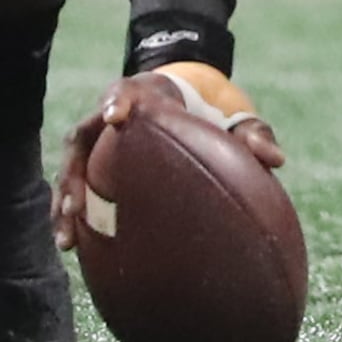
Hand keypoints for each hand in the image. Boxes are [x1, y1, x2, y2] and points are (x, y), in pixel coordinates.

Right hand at [54, 62, 282, 248]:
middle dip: (74, 173)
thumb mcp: (236, 114)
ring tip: (68, 242)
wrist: (193, 97)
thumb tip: (275, 161)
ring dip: (65, 204)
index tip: (116, 117)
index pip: (122, 92)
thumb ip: (253, 133)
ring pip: (70, 171)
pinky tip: (75, 250)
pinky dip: (74, 217)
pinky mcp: (94, 164)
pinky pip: (79, 189)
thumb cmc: (212, 106)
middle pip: (80, 140)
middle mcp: (109, 115)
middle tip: (76, 206)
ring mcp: (97, 140)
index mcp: (143, 94)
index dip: (116, 102)